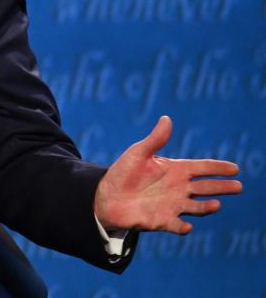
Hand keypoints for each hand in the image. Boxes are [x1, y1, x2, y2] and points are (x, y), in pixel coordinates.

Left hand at [94, 115, 241, 233]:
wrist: (106, 196)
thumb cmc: (123, 173)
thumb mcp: (138, 153)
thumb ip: (155, 139)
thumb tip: (167, 118)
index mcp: (175, 170)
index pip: (202, 168)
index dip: (218, 168)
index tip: (235, 168)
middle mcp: (178, 188)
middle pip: (206, 188)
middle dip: (222, 187)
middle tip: (238, 186)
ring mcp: (172, 205)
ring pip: (196, 207)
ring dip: (206, 207)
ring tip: (216, 204)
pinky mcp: (162, 221)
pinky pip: (175, 225)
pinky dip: (182, 226)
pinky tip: (187, 225)